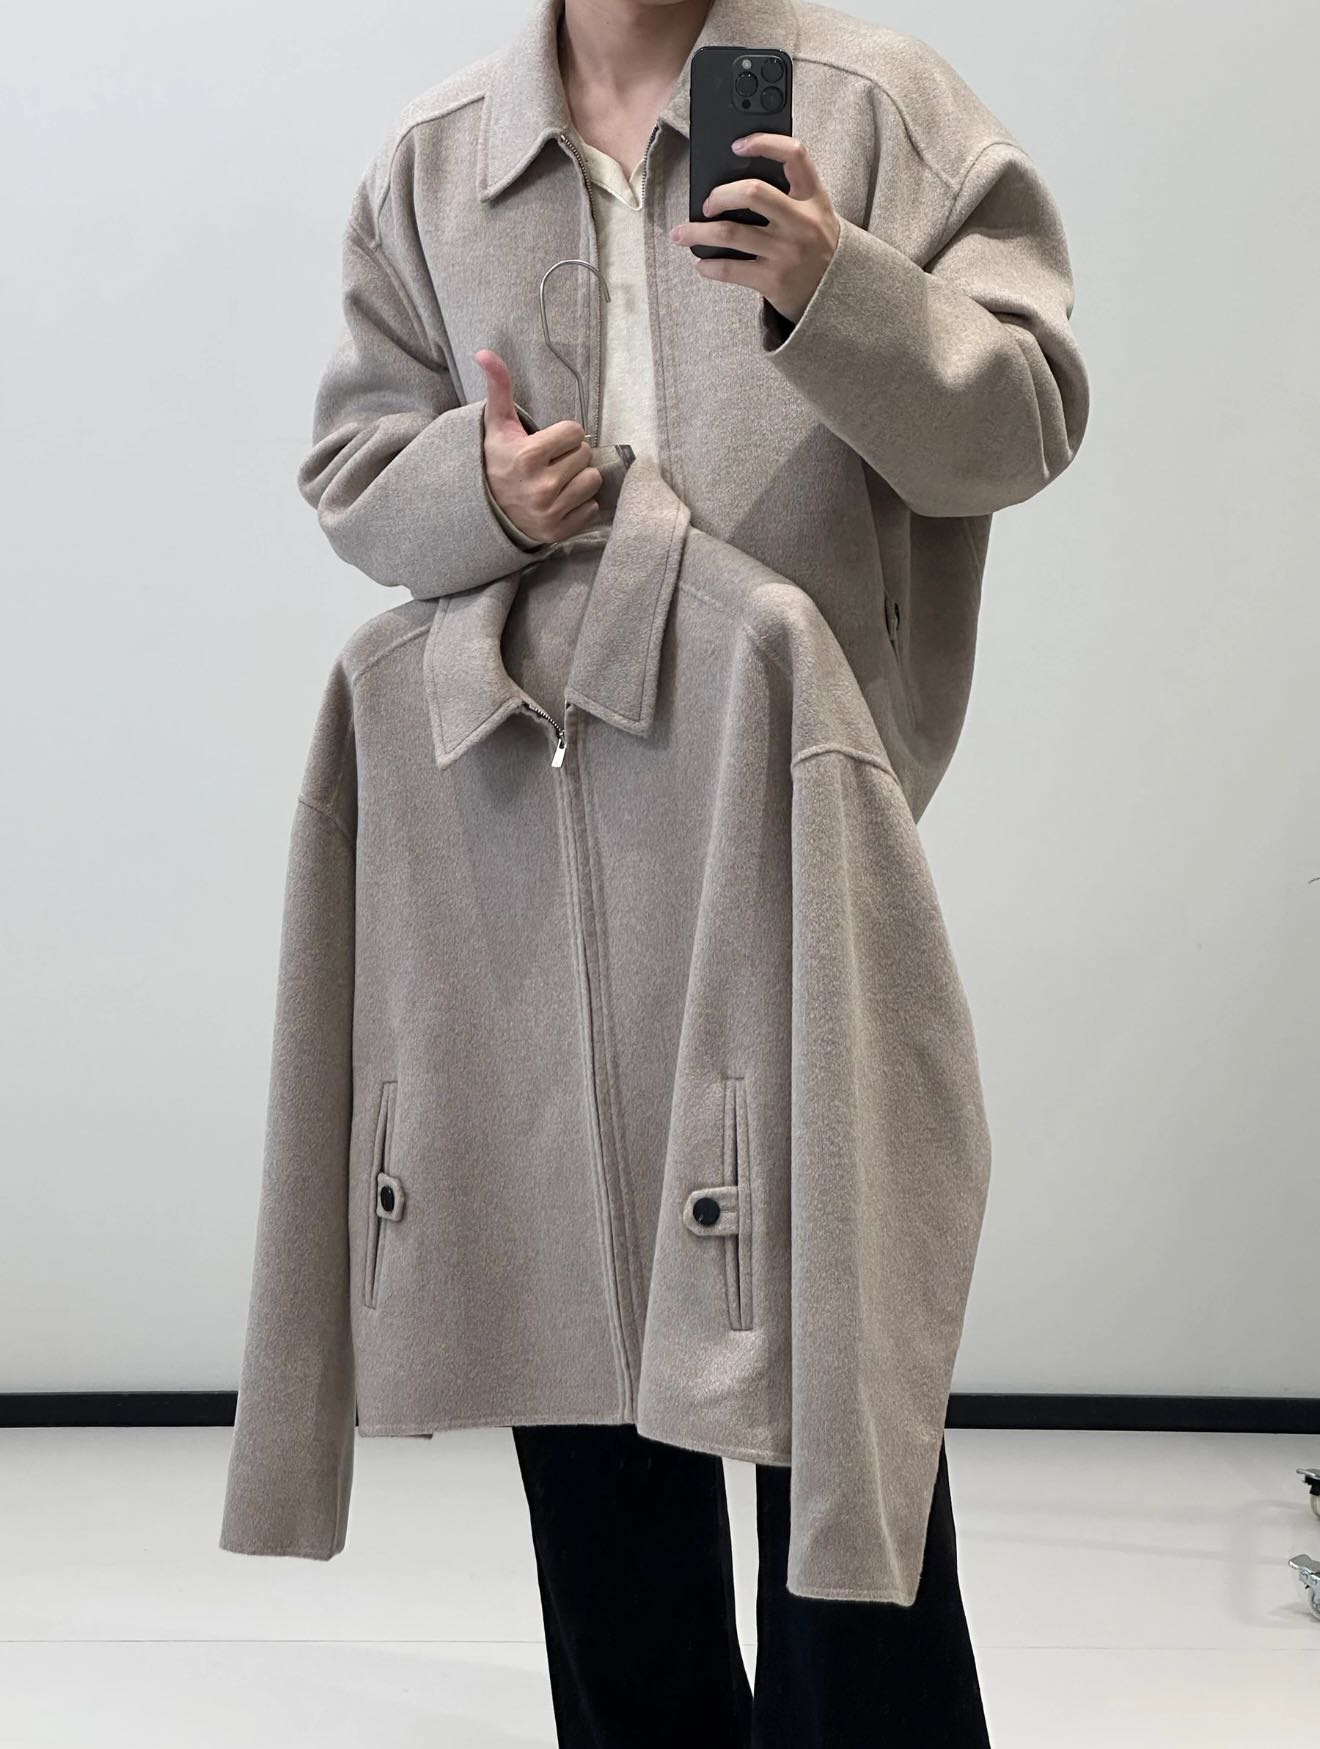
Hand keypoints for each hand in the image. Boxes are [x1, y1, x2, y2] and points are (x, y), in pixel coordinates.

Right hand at [476, 349, 601, 543]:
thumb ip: (498, 387)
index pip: (576, 433)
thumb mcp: (497, 424)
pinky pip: (591, 509)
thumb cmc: (496, 460)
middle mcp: (541, 486)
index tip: (548, 443)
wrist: (484, 510)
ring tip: (557, 480)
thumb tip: (484, 352)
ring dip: (579, 478)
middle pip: (585, 456)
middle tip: (550, 462)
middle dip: (571, 456)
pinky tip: (560, 500)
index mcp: (528, 456)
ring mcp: (550, 512)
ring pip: (592, 481)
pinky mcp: (558, 531)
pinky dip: (580, 504)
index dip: (564, 434)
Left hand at [668, 132, 840, 325]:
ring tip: (680, 234)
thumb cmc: (817, 245)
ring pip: (731, 233)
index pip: (794, 155)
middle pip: (753, 192)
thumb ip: (789, 193)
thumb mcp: (816, 212)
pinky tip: (701, 264)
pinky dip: (709, 266)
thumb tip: (734, 181)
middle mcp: (801, 222)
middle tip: (707, 204)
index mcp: (813, 197)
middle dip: (720, 194)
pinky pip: (730, 269)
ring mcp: (787, 252)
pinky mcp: (774, 280)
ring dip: (697, 232)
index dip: (764, 142)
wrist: (838, 294)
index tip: (737, 145)